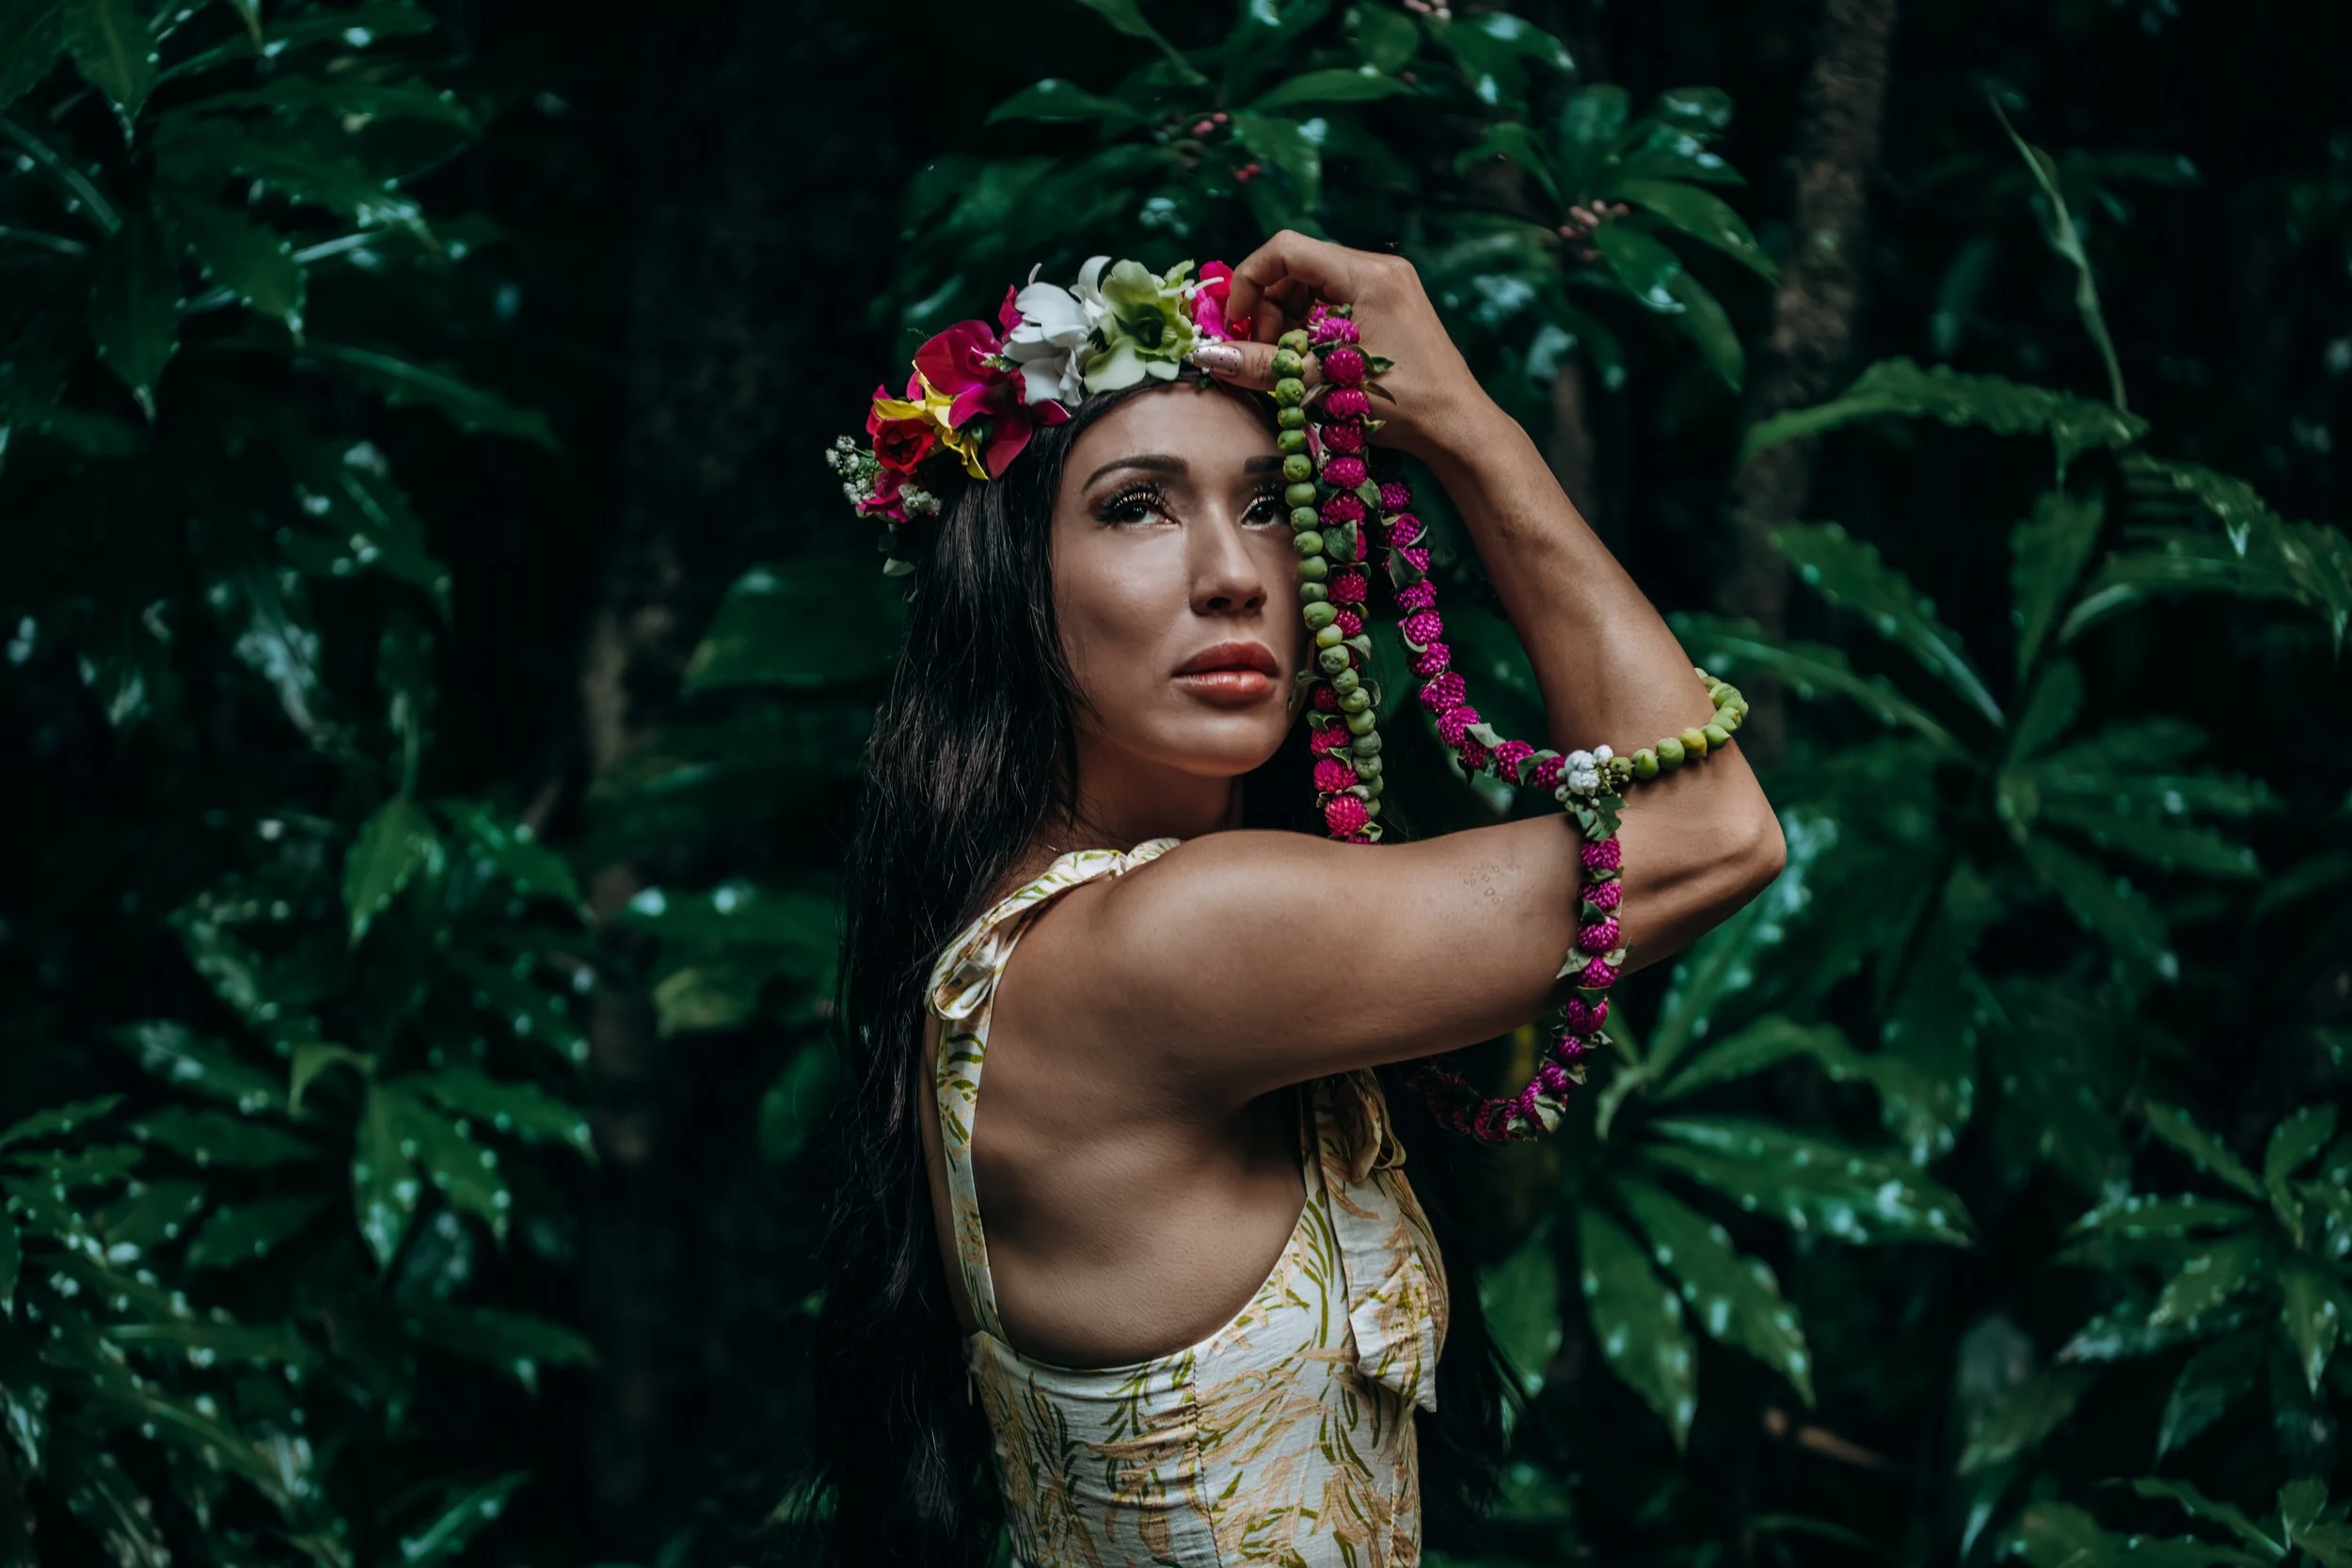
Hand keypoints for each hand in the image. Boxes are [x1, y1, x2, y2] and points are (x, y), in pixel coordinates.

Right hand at [1190, 231, 1489, 460]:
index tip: (1236, 324)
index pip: (1286, 250)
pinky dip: (1310, 328)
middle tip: (1261, 354)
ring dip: (1286, 321)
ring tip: (1286, 363)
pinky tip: (1309, 362)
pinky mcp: (1389, 305)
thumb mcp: (1324, 384)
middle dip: (1267, 308)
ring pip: (1311, 286)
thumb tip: (1208, 355)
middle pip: (1296, 267)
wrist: (1459, 426)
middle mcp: (1379, 268)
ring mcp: (1387, 285)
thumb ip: (1262, 366)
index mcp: (1367, 274)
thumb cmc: (1403, 405)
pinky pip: (1333, 302)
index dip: (1249, 281)